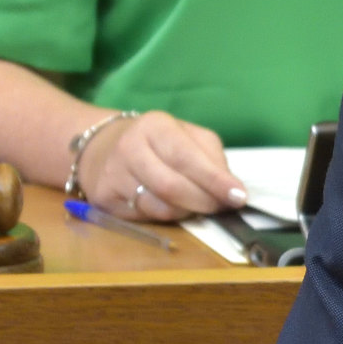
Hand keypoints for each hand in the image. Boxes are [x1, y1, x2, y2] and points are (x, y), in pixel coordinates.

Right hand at [79, 111, 246, 220]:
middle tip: (222, 207)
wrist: (104, 147)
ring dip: (187, 212)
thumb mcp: (188, 137)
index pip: (187, 157)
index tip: (239, 197)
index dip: (215, 180)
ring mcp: (113, 174)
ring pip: (160, 207)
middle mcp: (129, 147)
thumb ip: (212, 158)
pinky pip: (145, 217)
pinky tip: (171, 206)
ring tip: (196, 205)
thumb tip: (233, 190)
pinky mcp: (104, 198)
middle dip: (204, 202)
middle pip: (172, 186)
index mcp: (155, 126)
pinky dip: (166, 217)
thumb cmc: (158, 143)